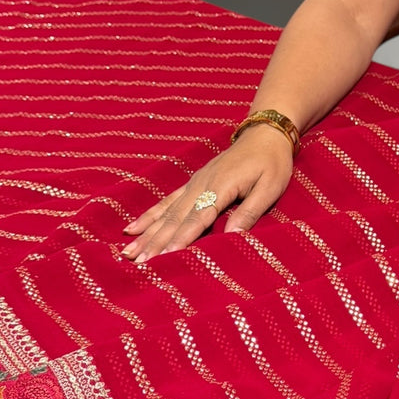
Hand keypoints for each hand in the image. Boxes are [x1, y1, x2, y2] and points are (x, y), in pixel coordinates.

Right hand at [121, 124, 293, 263]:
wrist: (264, 135)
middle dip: (155, 242)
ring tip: (126, 252)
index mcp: (221, 187)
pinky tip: (132, 229)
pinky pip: (166, 202)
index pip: (198, 218)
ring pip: (165, 213)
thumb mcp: (269, 188)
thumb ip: (250, 212)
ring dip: (146, 234)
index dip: (182, 239)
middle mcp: (201, 185)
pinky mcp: (191, 183)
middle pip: (175, 219)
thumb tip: (232, 236)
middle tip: (137, 263)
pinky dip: (148, 216)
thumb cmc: (271, 163)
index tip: (166, 256)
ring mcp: (193, 184)